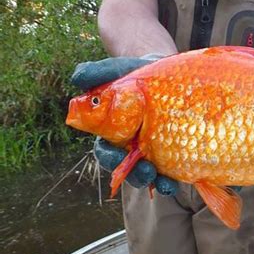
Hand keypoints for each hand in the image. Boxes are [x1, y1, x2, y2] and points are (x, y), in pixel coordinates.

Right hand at [71, 55, 179, 195]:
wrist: (168, 72)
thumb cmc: (138, 73)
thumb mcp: (119, 69)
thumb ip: (98, 73)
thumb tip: (77, 80)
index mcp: (114, 132)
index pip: (106, 151)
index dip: (109, 157)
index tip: (116, 156)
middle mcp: (131, 146)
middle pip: (128, 168)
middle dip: (136, 175)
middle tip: (146, 172)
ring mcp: (152, 151)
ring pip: (149, 173)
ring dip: (155, 181)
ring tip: (165, 184)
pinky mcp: (172, 152)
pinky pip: (170, 171)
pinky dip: (172, 179)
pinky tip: (177, 181)